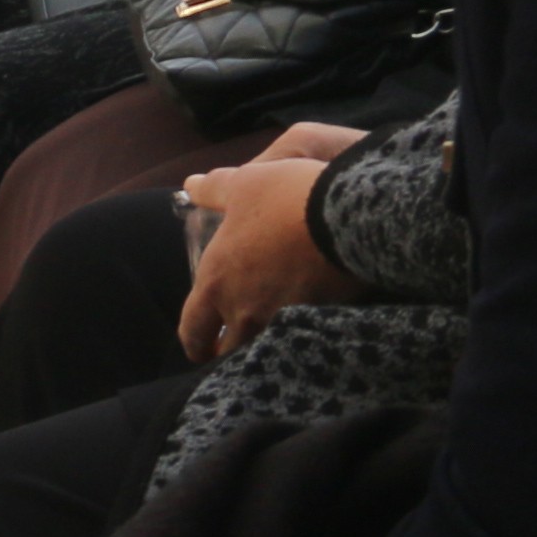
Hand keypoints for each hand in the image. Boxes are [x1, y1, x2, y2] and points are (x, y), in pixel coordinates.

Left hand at [175, 125, 373, 363]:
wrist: (346, 218)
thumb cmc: (286, 199)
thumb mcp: (244, 185)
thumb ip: (214, 190)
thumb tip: (190, 185)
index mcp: (217, 282)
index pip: (193, 329)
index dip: (195, 342)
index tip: (203, 348)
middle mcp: (244, 311)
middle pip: (229, 350)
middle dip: (229, 352)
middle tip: (236, 349)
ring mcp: (282, 323)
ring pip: (264, 350)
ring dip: (263, 347)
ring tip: (272, 338)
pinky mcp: (319, 325)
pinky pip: (304, 342)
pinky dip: (302, 340)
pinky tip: (312, 328)